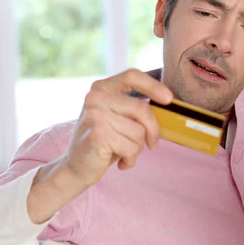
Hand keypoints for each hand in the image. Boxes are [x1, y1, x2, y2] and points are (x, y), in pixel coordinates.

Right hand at [63, 69, 172, 186]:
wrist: (75, 168)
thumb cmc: (104, 141)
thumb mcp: (117, 116)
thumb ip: (134, 107)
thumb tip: (167, 102)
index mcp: (102, 87)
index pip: (132, 76)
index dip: (153, 86)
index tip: (168, 99)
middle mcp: (96, 97)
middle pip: (142, 109)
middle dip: (153, 130)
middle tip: (152, 144)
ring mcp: (95, 116)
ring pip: (139, 132)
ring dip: (137, 147)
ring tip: (123, 151)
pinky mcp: (98, 135)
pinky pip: (131, 147)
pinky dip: (131, 159)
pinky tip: (120, 162)